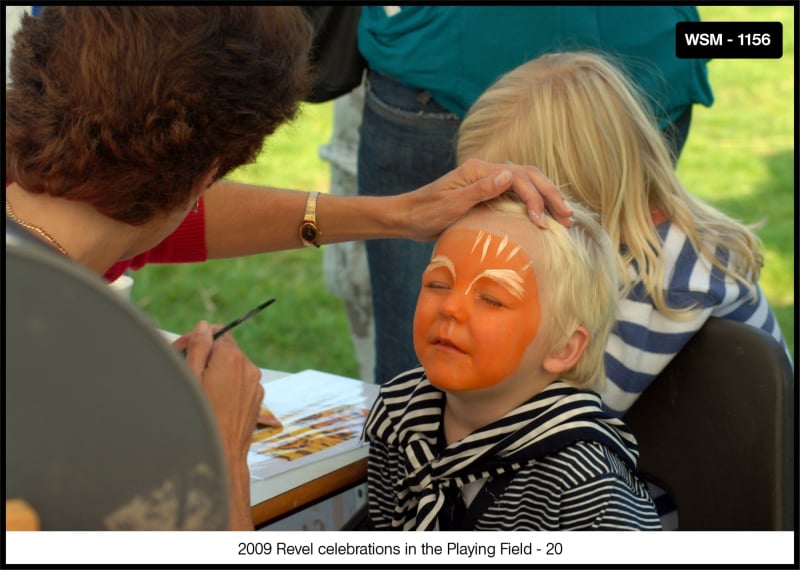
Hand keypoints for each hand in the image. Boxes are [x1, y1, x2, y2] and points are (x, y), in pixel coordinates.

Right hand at [175, 320, 262, 529]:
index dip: (198, 339)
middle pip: (226, 348)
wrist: (222, 455)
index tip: (183, 350)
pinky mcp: (256, 399)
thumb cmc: (201, 418)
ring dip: (217, 370)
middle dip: (207, 354)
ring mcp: (255, 384)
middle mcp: (248, 368)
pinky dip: (228, 385)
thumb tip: (203, 327)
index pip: (217, 332)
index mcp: (232, 358)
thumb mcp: (191, 378)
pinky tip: (213, 401)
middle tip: (186, 369)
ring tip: (198, 389)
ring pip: (234, 366)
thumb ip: (199, 347)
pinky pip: (241, 383)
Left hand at [397, 158, 573, 239]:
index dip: (534, 199)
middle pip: (529, 176)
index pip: (518, 178)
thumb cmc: (425, 213)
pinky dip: (535, 201)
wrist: (408, 216)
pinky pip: (518, 192)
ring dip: (547, 197)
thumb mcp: (450, 205)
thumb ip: (479, 190)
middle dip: (551, 195)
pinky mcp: (487, 192)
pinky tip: (546, 214)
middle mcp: (486, 171)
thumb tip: (508, 176)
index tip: (541, 222)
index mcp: (479, 170)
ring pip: (527, 182)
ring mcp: (487, 180)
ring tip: (565, 216)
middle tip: (568, 217)